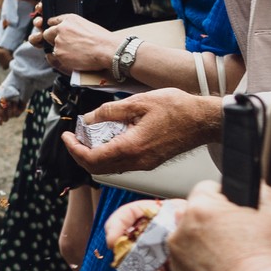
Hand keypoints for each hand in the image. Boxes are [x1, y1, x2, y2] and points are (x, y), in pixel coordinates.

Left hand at [38, 14, 115, 77]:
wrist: (107, 49)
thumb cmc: (102, 39)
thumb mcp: (87, 25)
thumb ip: (74, 27)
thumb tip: (70, 33)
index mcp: (69, 19)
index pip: (53, 21)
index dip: (54, 28)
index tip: (54, 31)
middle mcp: (61, 28)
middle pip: (47, 33)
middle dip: (52, 39)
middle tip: (64, 45)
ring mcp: (59, 41)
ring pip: (53, 47)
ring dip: (61, 50)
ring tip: (75, 53)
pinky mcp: (59, 53)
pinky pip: (57, 57)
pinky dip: (64, 59)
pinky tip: (75, 58)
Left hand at [63, 88, 220, 175]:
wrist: (204, 121)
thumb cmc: (177, 109)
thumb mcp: (138, 102)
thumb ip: (109, 112)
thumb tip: (89, 119)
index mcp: (131, 148)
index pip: (92, 159)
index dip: (73, 149)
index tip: (66, 136)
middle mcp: (137, 162)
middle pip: (97, 168)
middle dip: (80, 154)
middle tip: (74, 138)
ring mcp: (144, 164)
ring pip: (110, 168)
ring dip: (94, 156)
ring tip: (89, 137)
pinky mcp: (150, 162)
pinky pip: (123, 164)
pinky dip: (109, 155)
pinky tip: (108, 138)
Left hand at [159, 183, 270, 270]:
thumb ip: (259, 191)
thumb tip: (252, 187)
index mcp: (200, 209)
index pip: (206, 189)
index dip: (225, 198)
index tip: (236, 209)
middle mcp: (180, 233)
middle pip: (194, 218)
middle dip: (212, 224)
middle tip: (238, 238)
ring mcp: (177, 263)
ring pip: (188, 247)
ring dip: (205, 250)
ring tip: (233, 262)